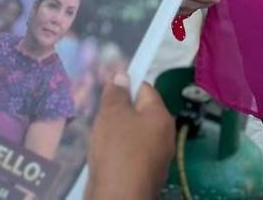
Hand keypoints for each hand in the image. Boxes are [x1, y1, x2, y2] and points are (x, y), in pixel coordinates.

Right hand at [85, 76, 173, 199]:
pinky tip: (103, 154)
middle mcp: (164, 136)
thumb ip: (116, 92)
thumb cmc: (117, 149)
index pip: (145, 88)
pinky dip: (117, 152)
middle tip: (99, 113)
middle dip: (119, 111)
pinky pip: (130, 154)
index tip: (106, 91)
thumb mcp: (112, 113)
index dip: (125, 86)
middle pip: (140, 112)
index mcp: (161, 117)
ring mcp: (156, 158)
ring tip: (98, 134)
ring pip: (133, 134)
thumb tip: (123, 75)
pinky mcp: (145, 174)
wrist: (118, 198)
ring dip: (116, 132)